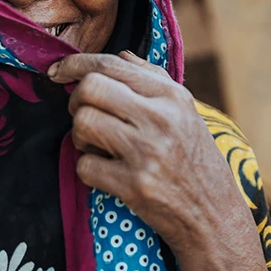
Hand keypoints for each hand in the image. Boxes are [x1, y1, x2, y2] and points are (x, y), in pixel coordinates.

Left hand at [49, 51, 270, 270]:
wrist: (214, 215)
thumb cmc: (195, 160)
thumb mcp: (185, 111)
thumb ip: (152, 79)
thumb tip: (121, 55)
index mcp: (171, 96)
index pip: (110, 64)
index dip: (74, 64)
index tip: (57, 71)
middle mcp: (160, 119)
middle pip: (89, 89)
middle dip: (75, 101)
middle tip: (83, 115)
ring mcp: (146, 152)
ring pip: (82, 123)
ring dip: (80, 136)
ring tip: (99, 146)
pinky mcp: (133, 185)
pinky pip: (84, 165)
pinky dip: (89, 170)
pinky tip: (108, 172)